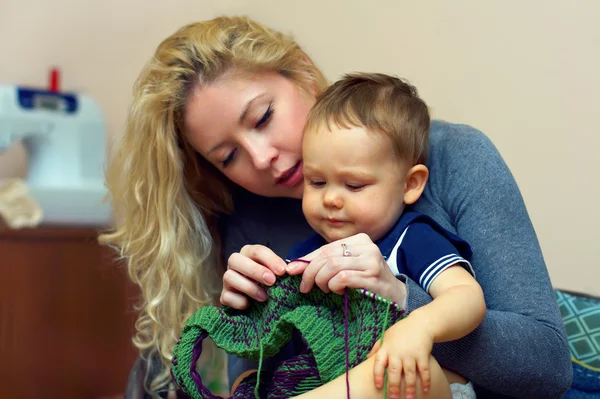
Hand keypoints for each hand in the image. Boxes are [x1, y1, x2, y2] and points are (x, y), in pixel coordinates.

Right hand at [220, 244, 286, 309]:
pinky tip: (250, 304)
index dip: (270, 260)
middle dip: (255, 270)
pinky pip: (226, 297)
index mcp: (249, 253)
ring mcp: (227, 279)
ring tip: (264, 297)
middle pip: (236, 259)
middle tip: (272, 281)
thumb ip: (281, 269)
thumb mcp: (276, 272)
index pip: (257, 251)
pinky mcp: (224, 296)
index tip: (283, 271)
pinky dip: (239, 301)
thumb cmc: (270, 281)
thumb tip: (289, 270)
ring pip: (229, 277)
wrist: (258, 301)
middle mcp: (235, 263)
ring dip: (248, 287)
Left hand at [286, 233, 405, 303]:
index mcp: (359, 239)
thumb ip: (326, 263)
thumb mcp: (347, 267)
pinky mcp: (372, 276)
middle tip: (305, 287)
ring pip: (332, 266)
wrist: (395, 296)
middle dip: (310, 272)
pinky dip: (334, 286)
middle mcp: (367, 247)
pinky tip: (339, 292)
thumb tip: (295, 266)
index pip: (325, 248)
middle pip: (327, 256)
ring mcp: (371, 261)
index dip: (306, 260)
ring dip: (322, 281)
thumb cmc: (367, 281)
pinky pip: (342, 278)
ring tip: (325, 290)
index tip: (291, 271)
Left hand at [367, 318, 432, 398]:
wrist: (420, 323)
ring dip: (410, 387)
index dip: (377, 374)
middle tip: (393, 398)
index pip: (379, 362)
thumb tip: (366, 358)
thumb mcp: (386, 336)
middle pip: (394, 372)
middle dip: (393, 386)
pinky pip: (424, 370)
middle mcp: (397, 352)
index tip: (377, 386)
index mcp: (387, 348)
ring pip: (410, 374)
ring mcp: (410, 354)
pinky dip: (426, 380)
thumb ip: (377, 347)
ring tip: (409, 398)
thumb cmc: (401, 331)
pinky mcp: (422, 355)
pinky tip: (426, 390)